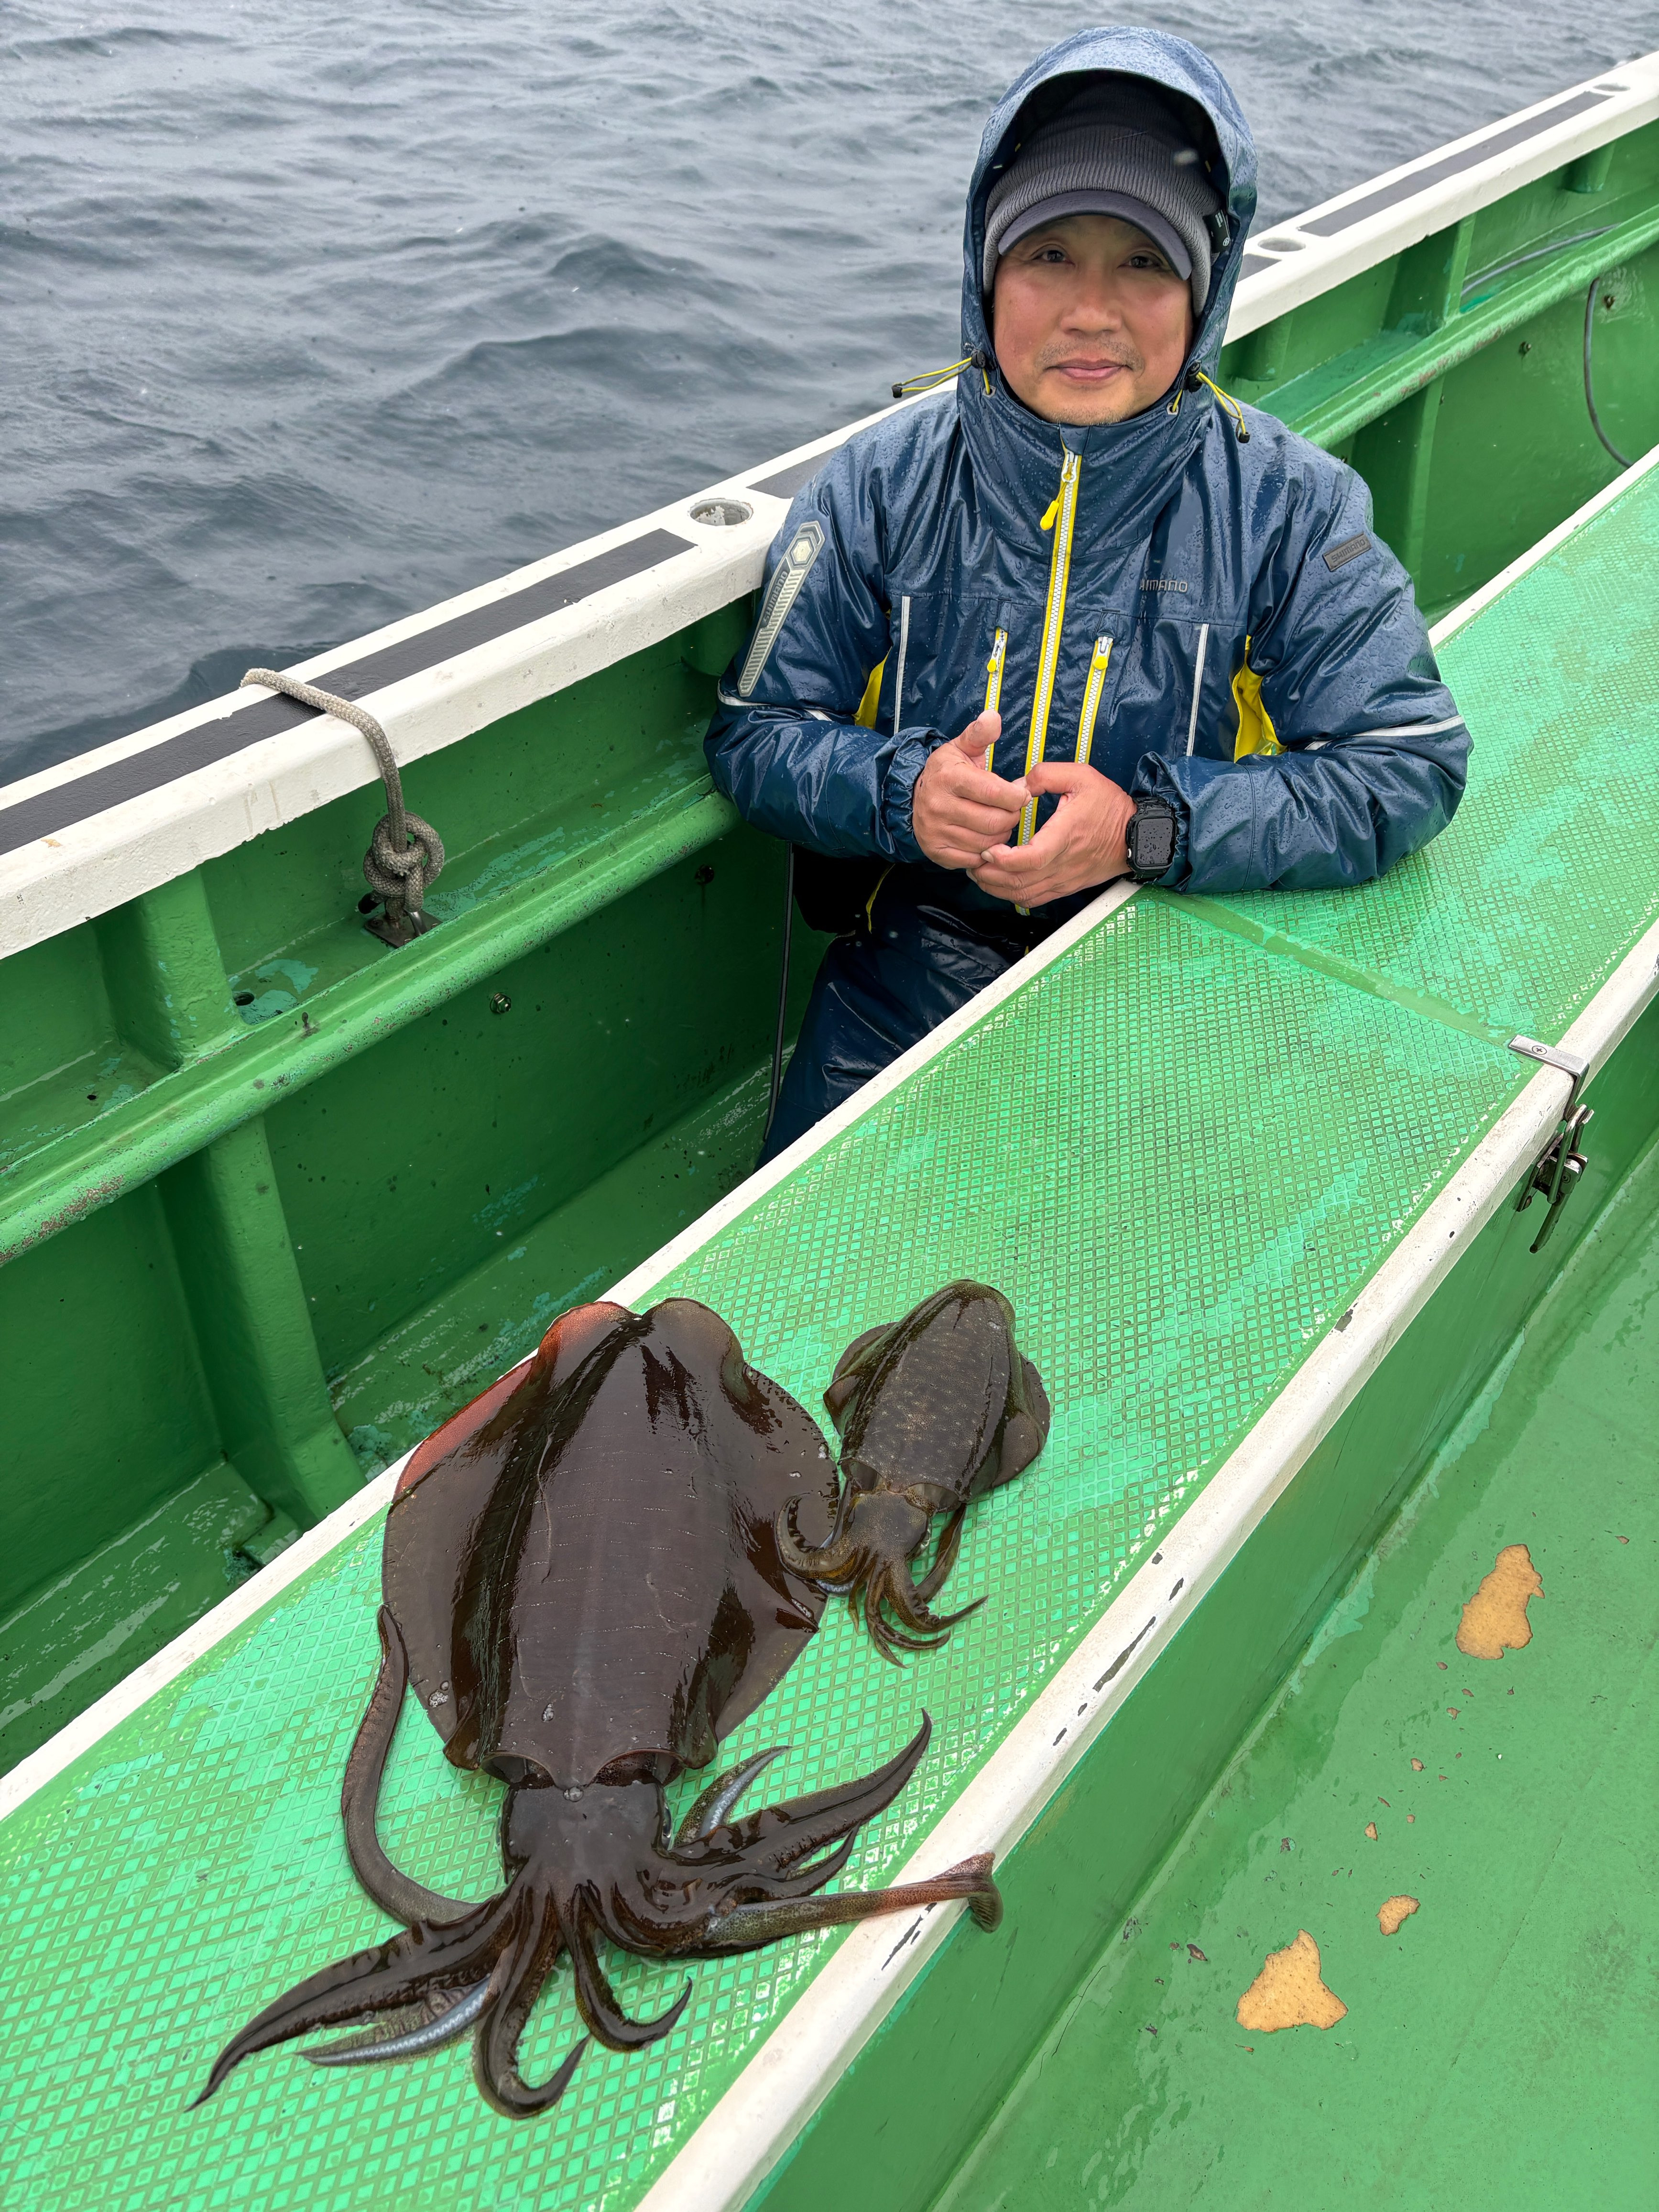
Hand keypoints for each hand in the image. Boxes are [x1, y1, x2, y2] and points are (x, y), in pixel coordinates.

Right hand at [912, 713, 1027, 868]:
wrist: (913, 797)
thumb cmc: (948, 772)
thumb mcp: (961, 747)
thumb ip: (980, 733)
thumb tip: (993, 716)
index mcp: (950, 777)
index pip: (995, 793)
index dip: (1017, 797)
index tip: (1021, 794)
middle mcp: (939, 806)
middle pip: (995, 821)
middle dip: (1011, 817)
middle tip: (1011, 810)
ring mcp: (936, 831)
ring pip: (987, 843)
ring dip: (1000, 835)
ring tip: (998, 822)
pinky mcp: (937, 852)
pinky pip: (974, 860)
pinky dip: (985, 851)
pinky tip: (984, 837)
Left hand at [968, 760, 1135, 905]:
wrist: (1136, 835)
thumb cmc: (1110, 806)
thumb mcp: (1082, 776)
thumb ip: (1046, 775)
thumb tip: (1019, 785)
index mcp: (1065, 836)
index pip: (1030, 859)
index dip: (1003, 859)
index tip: (988, 850)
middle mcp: (1063, 863)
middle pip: (1019, 882)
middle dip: (989, 875)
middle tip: (973, 861)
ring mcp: (1064, 879)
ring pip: (1023, 895)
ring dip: (996, 887)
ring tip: (981, 872)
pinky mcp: (1065, 887)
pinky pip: (1034, 899)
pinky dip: (1012, 895)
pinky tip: (1001, 883)